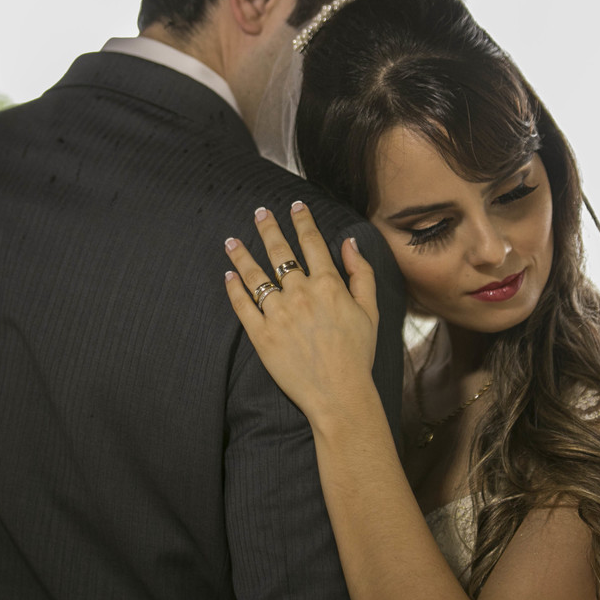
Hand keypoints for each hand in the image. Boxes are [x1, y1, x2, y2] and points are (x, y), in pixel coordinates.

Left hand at [224, 201, 379, 423]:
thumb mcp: (371, 310)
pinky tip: (228, 275)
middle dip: (268, 228)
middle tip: (259, 212)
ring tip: (231, 240)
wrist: (340, 394)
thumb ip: (361, 273)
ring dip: (242, 254)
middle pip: (279, 251)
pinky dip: (233, 288)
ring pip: (255, 275)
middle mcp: (300, 293)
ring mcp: (278, 313)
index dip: (302, 220)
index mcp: (327, 285)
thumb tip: (350, 243)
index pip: (311, 243)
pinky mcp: (261, 335)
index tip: (295, 205)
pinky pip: (242, 305)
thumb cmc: (358, 354)